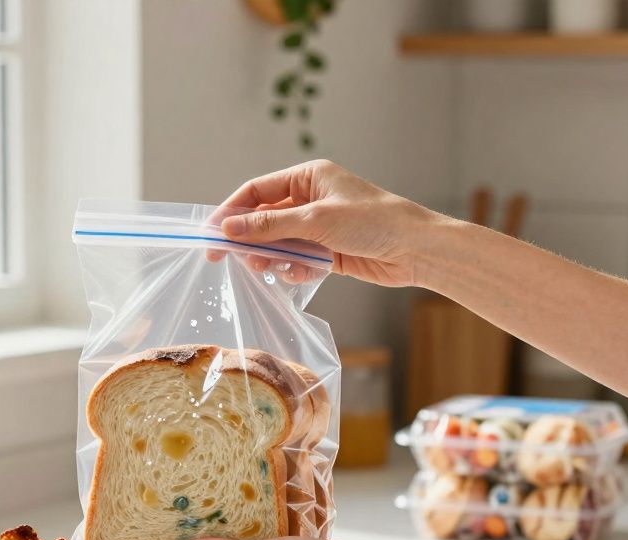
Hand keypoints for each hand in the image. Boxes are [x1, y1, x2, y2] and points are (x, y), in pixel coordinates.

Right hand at [215, 159, 449, 287]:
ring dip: (273, 257)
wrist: (416, 250)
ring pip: (278, 243)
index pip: (257, 191)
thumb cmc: (373, 221)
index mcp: (308, 177)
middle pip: (263, 219)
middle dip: (251, 240)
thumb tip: (229, 229)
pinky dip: (295, 268)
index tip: (211, 235)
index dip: (231, 212)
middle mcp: (310, 199)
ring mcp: (318, 226)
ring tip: (273, 268)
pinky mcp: (327, 252)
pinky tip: (303, 273)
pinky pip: (297, 260)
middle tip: (232, 260)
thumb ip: (270, 225)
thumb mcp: (316, 220)